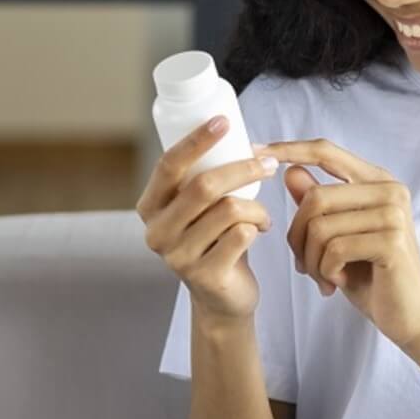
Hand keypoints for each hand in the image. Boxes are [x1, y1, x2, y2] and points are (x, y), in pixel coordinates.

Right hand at [139, 115, 280, 323]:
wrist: (222, 297)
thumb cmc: (215, 240)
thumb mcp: (200, 208)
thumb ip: (202, 176)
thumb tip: (232, 131)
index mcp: (150, 207)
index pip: (169, 165)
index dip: (196, 140)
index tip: (223, 121)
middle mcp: (157, 232)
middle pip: (204, 186)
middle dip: (243, 168)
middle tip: (268, 165)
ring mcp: (178, 257)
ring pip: (230, 210)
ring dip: (257, 207)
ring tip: (263, 215)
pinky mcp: (205, 276)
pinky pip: (242, 235)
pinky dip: (258, 226)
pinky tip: (259, 232)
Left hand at [253, 138, 419, 350]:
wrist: (409, 316)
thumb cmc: (371, 276)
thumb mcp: (337, 237)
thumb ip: (317, 205)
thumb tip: (290, 171)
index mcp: (377, 181)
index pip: (326, 151)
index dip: (289, 149)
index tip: (255, 150)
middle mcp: (389, 190)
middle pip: (314, 197)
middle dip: (297, 237)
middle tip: (303, 266)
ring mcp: (393, 213)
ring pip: (320, 226)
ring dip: (311, 260)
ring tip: (323, 278)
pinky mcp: (392, 241)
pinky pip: (334, 249)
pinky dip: (325, 271)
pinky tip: (337, 284)